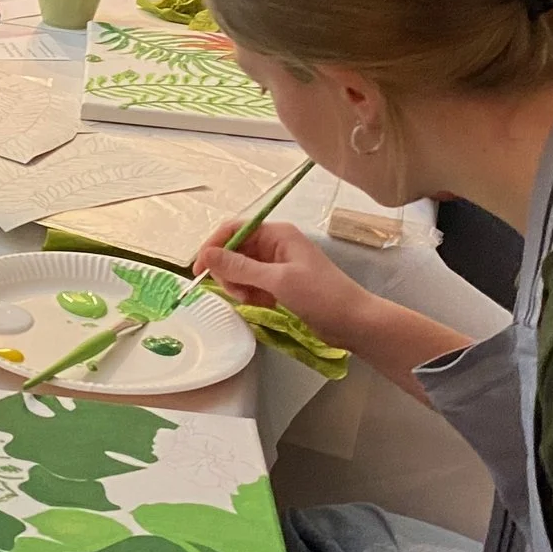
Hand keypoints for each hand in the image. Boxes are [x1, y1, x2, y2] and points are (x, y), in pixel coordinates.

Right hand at [195, 219, 375, 343]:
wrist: (354, 322)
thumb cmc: (321, 296)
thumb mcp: (278, 280)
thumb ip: (240, 267)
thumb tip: (206, 255)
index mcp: (277, 234)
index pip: (233, 230)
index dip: (213, 246)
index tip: (198, 270)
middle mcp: (275, 244)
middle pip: (234, 251)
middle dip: (229, 272)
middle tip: (237, 293)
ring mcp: (277, 265)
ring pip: (241, 270)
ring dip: (240, 286)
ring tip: (256, 301)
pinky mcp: (280, 283)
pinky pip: (252, 284)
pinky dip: (252, 295)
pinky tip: (265, 305)